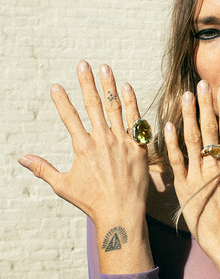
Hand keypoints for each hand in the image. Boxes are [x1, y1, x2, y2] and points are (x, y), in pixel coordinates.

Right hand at [19, 61, 148, 233]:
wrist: (122, 214)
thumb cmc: (91, 202)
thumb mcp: (63, 186)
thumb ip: (43, 169)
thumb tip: (21, 158)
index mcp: (83, 148)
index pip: (69, 117)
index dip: (62, 100)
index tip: (56, 86)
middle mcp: (102, 140)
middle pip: (93, 105)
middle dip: (87, 83)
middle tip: (83, 64)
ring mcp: (122, 142)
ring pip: (115, 108)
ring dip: (109, 86)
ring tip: (105, 68)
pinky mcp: (139, 147)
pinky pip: (136, 121)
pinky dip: (132, 104)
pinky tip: (127, 88)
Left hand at [164, 80, 219, 259]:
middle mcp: (215, 167)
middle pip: (210, 130)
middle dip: (206, 105)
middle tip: (201, 84)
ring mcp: (197, 175)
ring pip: (192, 141)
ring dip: (189, 117)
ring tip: (187, 96)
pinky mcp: (183, 186)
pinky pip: (176, 161)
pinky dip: (172, 143)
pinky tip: (168, 125)